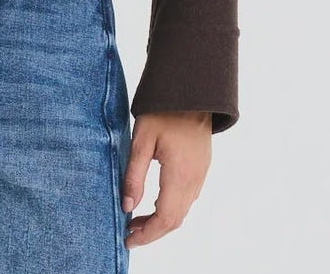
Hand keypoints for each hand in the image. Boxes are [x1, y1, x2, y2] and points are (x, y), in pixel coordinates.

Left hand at [120, 110, 211, 248]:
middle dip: (152, 231)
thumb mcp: (141, 140)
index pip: (165, 218)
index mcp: (180, 175)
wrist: (191, 89)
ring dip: (161, 221)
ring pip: (183, 210)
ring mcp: (201, 174)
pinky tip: (154, 202)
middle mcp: (195, 179)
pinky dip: (171, 208)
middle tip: (129, 232)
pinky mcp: (202, 167)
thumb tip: (127, 206)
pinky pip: (188, 197)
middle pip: (175, 220)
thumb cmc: (163, 110)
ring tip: (137, 219)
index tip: (128, 238)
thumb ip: (134, 175)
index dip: (147, 234)